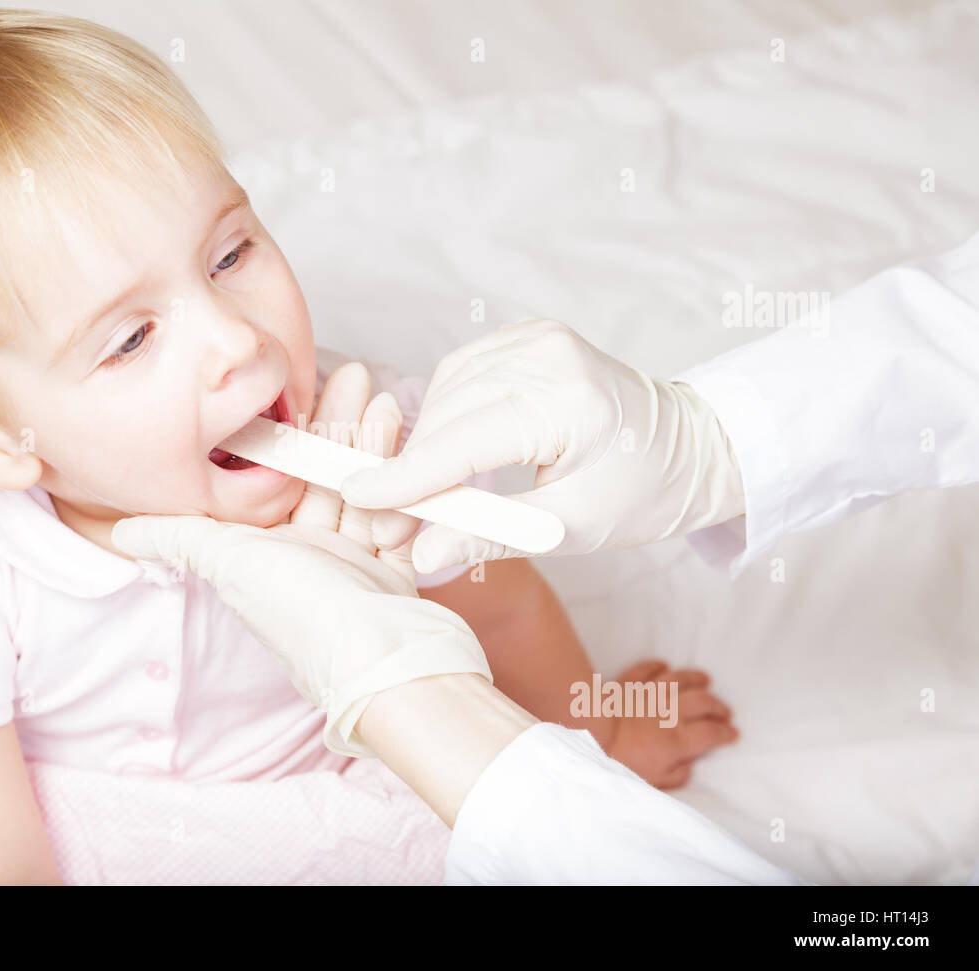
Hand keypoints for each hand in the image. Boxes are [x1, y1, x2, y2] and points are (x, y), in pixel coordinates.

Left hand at [111, 363, 491, 756]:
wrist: (392, 670)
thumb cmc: (310, 618)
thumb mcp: (234, 567)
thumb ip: (180, 541)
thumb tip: (121, 532)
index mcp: (262, 557)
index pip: (271, 482)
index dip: (285, 434)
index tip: (301, 388)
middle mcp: (305, 561)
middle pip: (319, 479)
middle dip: (335, 425)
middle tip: (353, 374)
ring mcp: (353, 568)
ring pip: (360, 492)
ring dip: (369, 444)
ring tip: (381, 396)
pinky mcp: (393, 575)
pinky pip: (395, 519)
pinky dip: (399, 484)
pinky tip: (402, 446)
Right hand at [339, 319, 745, 571]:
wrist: (690, 448)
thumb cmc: (641, 492)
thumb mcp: (570, 528)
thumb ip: (491, 538)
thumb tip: (423, 556)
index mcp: (569, 401)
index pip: (464, 440)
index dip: (406, 475)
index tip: (357, 497)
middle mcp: (549, 354)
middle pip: (447, 412)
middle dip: (412, 467)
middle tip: (390, 518)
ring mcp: (537, 337)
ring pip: (445, 389)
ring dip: (425, 439)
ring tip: (420, 492)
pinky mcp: (528, 336)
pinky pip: (461, 373)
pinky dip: (445, 412)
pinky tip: (447, 449)